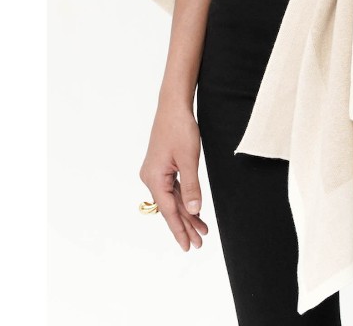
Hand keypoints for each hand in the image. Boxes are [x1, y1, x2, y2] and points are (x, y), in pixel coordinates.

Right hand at [139, 103, 209, 250]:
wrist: (173, 106)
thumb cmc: (180, 129)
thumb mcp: (189, 159)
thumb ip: (191, 187)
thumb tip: (195, 211)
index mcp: (154, 179)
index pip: (169, 211)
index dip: (180, 230)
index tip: (188, 246)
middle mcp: (151, 178)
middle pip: (170, 208)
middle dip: (186, 225)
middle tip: (200, 243)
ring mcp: (155, 172)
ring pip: (173, 199)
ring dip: (187, 213)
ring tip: (201, 230)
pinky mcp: (161, 167)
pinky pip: (173, 188)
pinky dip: (184, 199)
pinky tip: (193, 209)